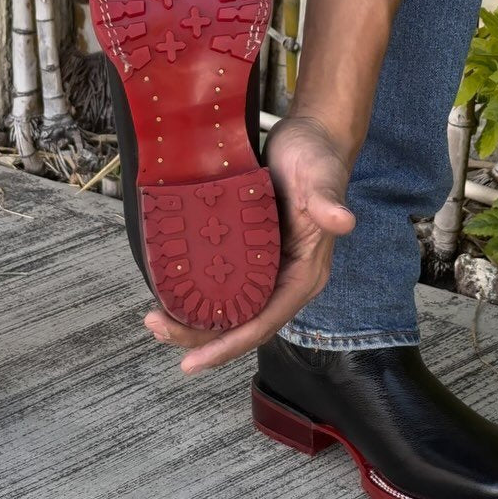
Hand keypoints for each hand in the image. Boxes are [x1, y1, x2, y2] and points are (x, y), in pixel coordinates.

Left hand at [144, 116, 356, 373]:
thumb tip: (343, 220)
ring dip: (192, 319)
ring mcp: (266, 269)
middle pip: (240, 324)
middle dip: (199, 337)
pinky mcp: (250, 254)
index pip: (263, 323)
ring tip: (154, 319)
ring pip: (227, 309)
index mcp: (304, 275)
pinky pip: (221, 284)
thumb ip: (328, 199)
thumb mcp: (321, 175)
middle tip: (156, 329)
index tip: (191, 362)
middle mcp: (284, 279)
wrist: (310, 136)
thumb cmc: (317, 156)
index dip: (227, 346)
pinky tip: (168, 291)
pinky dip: (195, 293)